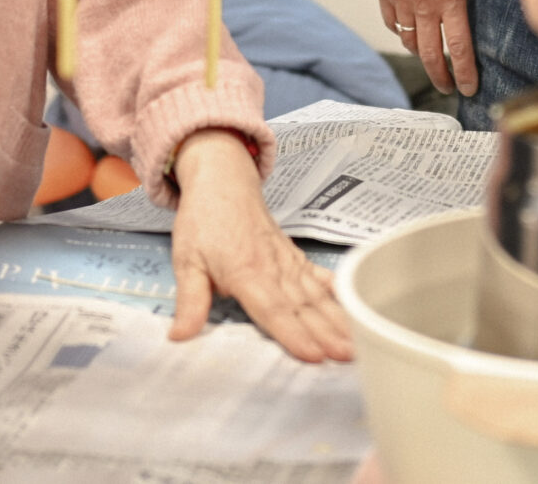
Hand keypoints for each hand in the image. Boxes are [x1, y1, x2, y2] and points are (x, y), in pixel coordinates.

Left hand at [168, 129, 354, 362]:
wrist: (222, 179)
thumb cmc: (205, 218)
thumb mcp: (186, 259)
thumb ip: (190, 300)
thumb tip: (180, 335)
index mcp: (246, 270)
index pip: (274, 309)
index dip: (294, 334)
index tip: (314, 355)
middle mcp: (273, 267)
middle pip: (304, 307)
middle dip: (329, 334)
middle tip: (351, 357)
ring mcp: (288, 261)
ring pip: (317, 295)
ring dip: (339, 319)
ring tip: (357, 341)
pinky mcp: (294, 257)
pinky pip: (319, 277)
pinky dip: (338, 292)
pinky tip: (353, 306)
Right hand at [377, 0, 476, 95]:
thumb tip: (464, 17)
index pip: (459, 48)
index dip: (465, 73)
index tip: (469, 87)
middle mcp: (424, 2)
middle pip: (431, 54)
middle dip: (441, 77)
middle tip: (448, 87)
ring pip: (409, 41)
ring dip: (421, 54)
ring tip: (431, 60)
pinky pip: (392, 22)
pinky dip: (401, 31)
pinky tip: (409, 32)